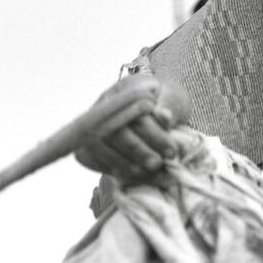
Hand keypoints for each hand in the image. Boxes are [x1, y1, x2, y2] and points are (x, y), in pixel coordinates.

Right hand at [75, 73, 191, 182]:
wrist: (155, 109)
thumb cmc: (165, 102)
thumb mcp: (174, 97)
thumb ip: (171, 104)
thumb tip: (164, 116)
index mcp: (127, 87)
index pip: (133, 111)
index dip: (152, 133)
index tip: (171, 150)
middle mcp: (104, 104)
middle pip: (115, 129)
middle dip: (138, 150)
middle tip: (159, 163)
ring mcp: (92, 123)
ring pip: (101, 146)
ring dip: (126, 163)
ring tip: (149, 171)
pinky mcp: (88, 142)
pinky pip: (93, 159)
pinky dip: (114, 169)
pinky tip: (135, 175)